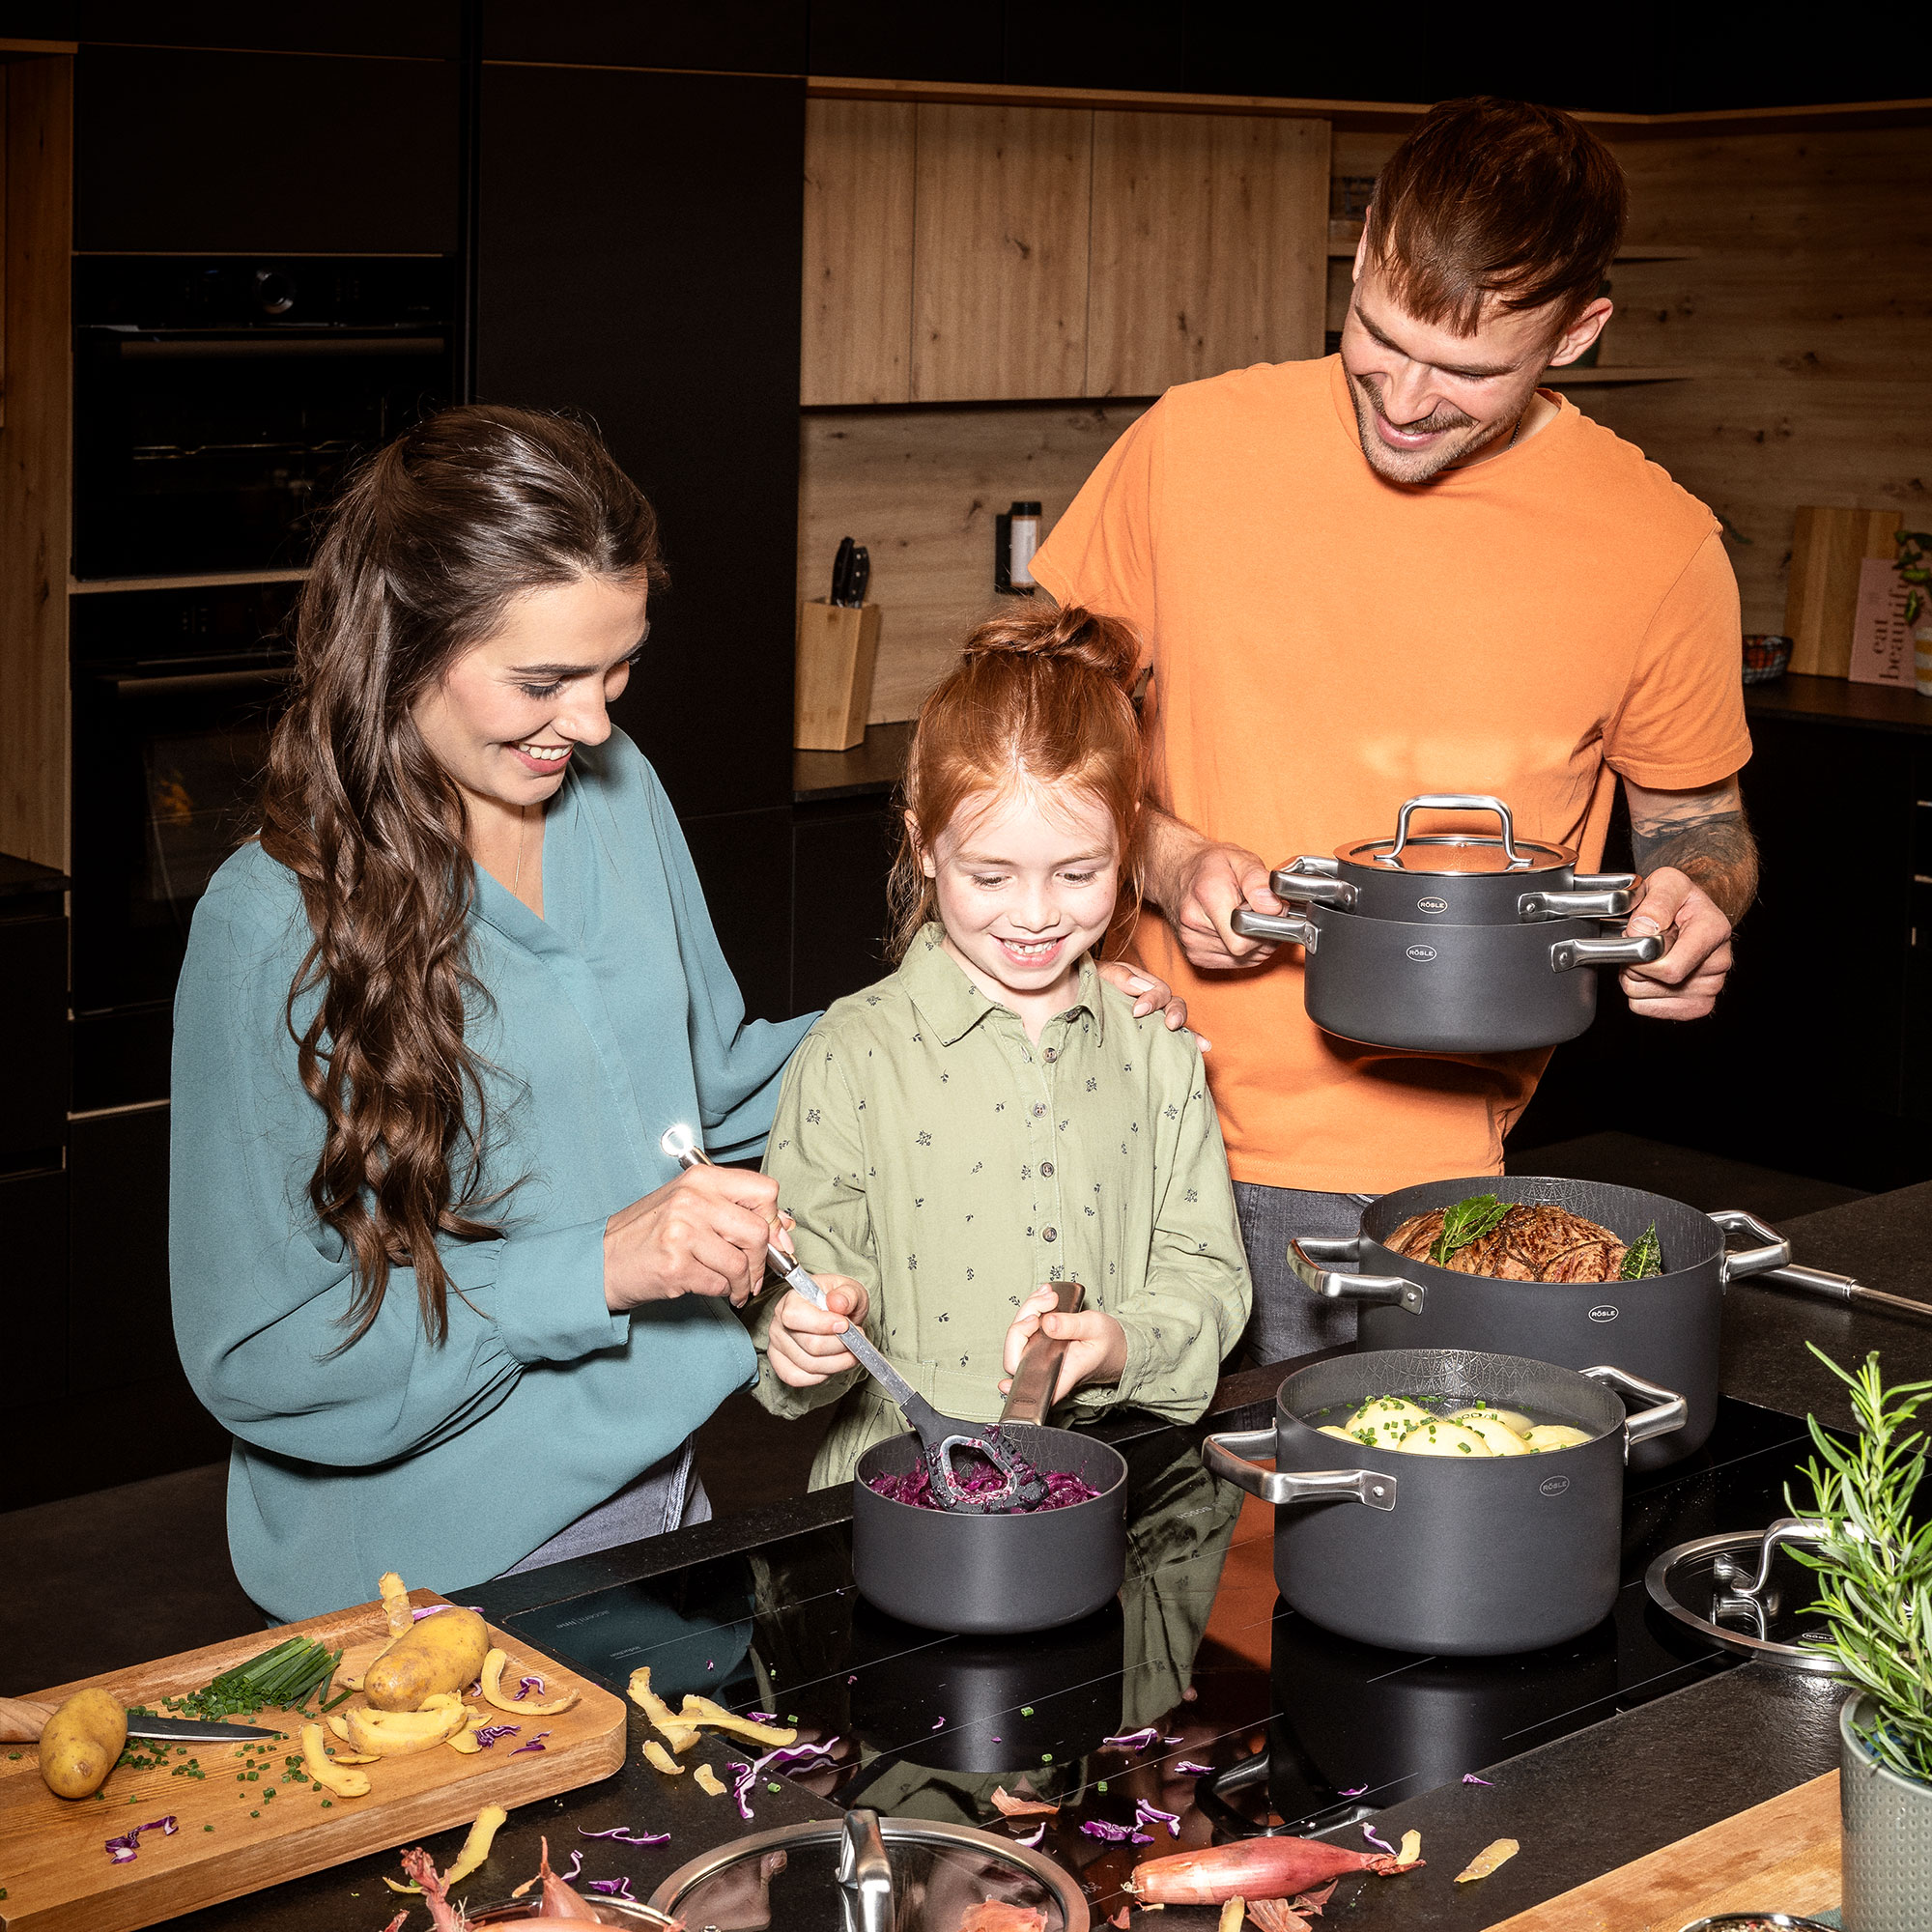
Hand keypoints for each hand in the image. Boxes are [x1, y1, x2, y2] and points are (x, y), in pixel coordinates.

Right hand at [602, 1163, 782, 1311]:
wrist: (602, 1261)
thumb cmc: (648, 1233)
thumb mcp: (691, 1207)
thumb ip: (734, 1211)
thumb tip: (785, 1227)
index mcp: (701, 1179)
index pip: (764, 1191)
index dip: (773, 1219)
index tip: (769, 1238)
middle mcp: (692, 1200)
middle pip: (757, 1231)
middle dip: (762, 1260)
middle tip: (753, 1274)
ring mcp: (682, 1233)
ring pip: (740, 1263)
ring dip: (742, 1283)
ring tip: (733, 1288)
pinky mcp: (675, 1266)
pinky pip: (719, 1284)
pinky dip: (721, 1292)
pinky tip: (708, 1287)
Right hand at [764, 1277, 871, 1387]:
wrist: (834, 1314)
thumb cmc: (839, 1301)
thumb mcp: (850, 1290)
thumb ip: (847, 1295)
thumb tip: (838, 1303)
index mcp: (792, 1299)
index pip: (796, 1316)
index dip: (822, 1324)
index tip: (845, 1325)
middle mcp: (779, 1322)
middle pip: (810, 1345)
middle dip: (840, 1346)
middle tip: (857, 1340)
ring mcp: (777, 1344)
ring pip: (809, 1365)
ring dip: (838, 1363)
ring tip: (851, 1351)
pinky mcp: (780, 1363)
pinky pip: (797, 1378)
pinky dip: (821, 1376)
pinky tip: (832, 1362)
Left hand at [997, 1287, 1127, 1404]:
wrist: (1116, 1342)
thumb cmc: (1109, 1342)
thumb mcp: (1096, 1328)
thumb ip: (1072, 1326)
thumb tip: (1047, 1323)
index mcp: (1063, 1373)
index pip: (1036, 1387)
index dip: (1016, 1388)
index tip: (1004, 1384)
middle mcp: (1048, 1366)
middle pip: (1017, 1354)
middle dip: (1022, 1324)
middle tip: (1046, 1304)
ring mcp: (1041, 1354)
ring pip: (1019, 1336)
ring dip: (1029, 1309)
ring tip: (1051, 1295)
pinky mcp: (1040, 1342)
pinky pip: (1026, 1326)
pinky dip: (1032, 1308)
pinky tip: (1045, 1296)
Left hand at [1094, 958, 1201, 1044]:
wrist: (1071, 999)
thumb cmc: (1088, 983)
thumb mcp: (1100, 974)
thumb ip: (1118, 976)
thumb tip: (1140, 988)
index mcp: (1143, 984)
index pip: (1158, 989)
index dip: (1152, 999)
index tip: (1137, 1011)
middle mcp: (1152, 1001)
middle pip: (1173, 1004)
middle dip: (1175, 1013)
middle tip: (1169, 1024)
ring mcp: (1152, 1020)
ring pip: (1177, 1023)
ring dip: (1189, 1032)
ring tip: (1198, 1044)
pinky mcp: (1149, 1037)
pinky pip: (1172, 1040)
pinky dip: (1190, 1043)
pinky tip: (1202, 1049)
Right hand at [1170, 840, 1285, 970]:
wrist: (1176, 873)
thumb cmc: (1209, 866)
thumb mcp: (1239, 859)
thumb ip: (1258, 881)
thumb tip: (1274, 907)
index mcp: (1208, 897)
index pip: (1243, 938)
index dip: (1266, 926)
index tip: (1269, 909)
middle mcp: (1195, 925)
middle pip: (1247, 949)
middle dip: (1262, 933)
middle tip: (1257, 910)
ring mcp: (1192, 944)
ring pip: (1245, 959)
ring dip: (1254, 943)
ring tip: (1244, 918)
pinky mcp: (1195, 956)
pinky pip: (1235, 962)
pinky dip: (1243, 950)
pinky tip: (1235, 929)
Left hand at [1620, 866, 1733, 1019]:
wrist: (1692, 913)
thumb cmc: (1679, 898)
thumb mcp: (1668, 882)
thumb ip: (1656, 902)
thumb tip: (1641, 930)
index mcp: (1714, 932)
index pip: (1670, 969)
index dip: (1641, 959)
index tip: (1634, 938)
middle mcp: (1719, 963)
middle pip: (1654, 982)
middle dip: (1634, 963)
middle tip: (1640, 944)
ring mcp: (1710, 988)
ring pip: (1643, 997)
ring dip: (1634, 977)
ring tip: (1647, 956)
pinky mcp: (1696, 1006)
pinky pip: (1644, 1008)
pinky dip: (1638, 992)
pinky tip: (1651, 973)